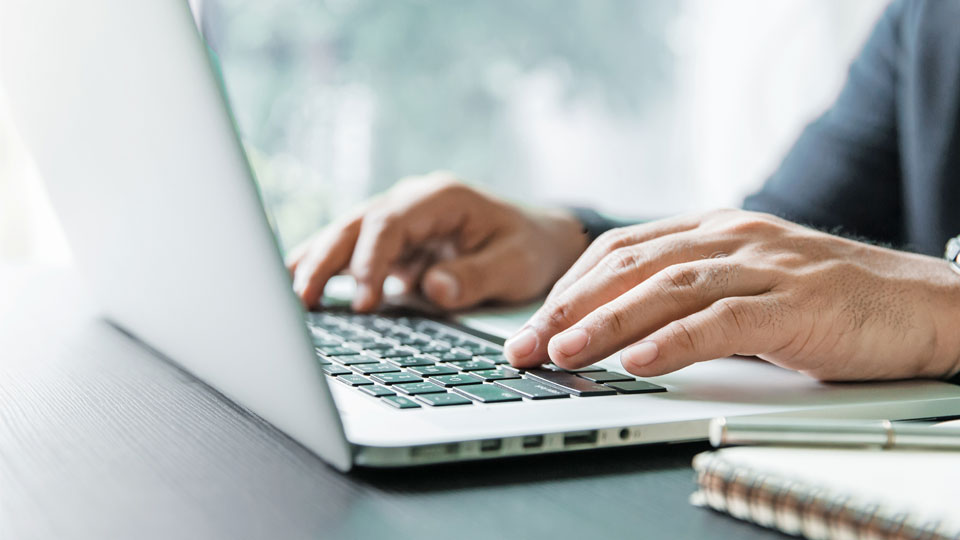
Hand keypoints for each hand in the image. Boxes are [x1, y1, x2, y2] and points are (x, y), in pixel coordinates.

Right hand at [286, 172, 588, 311]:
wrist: (538, 239)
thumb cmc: (529, 249)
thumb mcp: (515, 264)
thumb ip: (475, 275)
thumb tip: (433, 288)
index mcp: (441, 197)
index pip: (390, 222)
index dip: (370, 259)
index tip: (363, 299)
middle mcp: (412, 202)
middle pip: (356, 224)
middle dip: (326, 260)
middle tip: (303, 300)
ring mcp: (399, 219)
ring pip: (345, 234)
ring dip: (315, 262)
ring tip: (288, 294)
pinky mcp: (392, 242)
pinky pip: (352, 250)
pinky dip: (325, 265)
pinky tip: (296, 283)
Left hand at [504, 209, 959, 380]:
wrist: (922, 304)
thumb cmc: (828, 300)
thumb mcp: (746, 286)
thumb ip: (692, 296)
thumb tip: (623, 330)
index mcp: (714, 229)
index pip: (623, 248)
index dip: (572, 285)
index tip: (535, 322)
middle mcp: (733, 237)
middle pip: (632, 264)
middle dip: (570, 306)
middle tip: (526, 344)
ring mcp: (766, 266)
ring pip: (669, 288)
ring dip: (608, 322)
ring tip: (562, 352)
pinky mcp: (797, 302)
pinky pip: (725, 320)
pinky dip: (676, 341)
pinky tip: (639, 361)